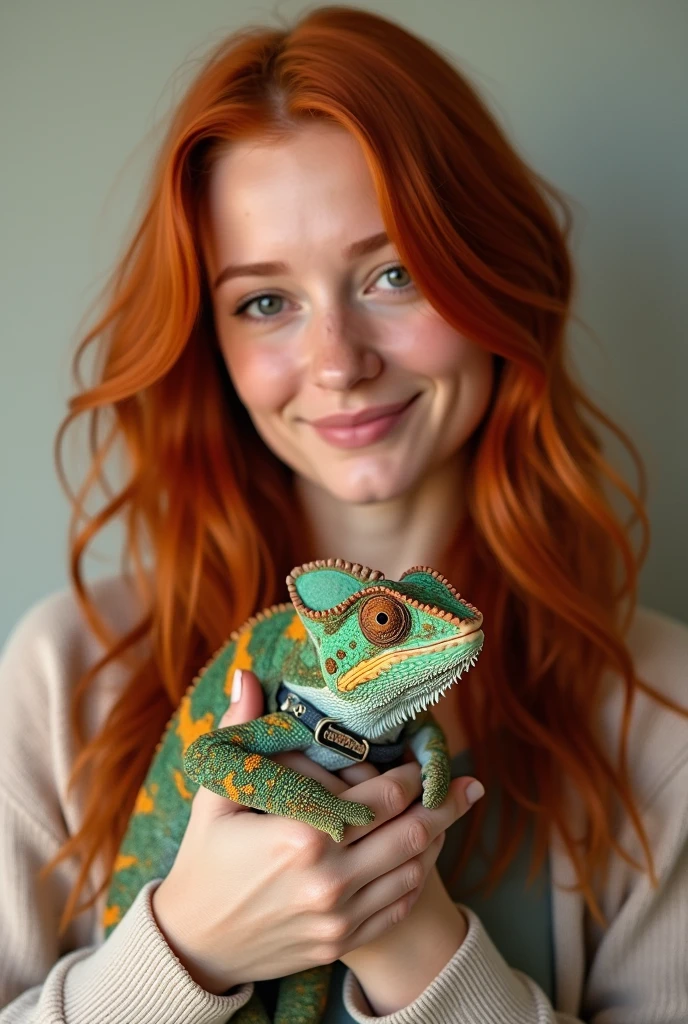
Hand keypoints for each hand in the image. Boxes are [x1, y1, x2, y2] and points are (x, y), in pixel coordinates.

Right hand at [151, 669, 480, 995]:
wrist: (194, 944)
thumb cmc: (205, 858)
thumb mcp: (216, 795)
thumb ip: (240, 732)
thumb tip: (247, 675)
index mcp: (301, 835)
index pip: (382, 796)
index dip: (410, 774)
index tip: (422, 758)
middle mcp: (327, 879)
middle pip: (412, 834)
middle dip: (444, 806)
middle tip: (469, 786)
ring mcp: (337, 918)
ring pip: (412, 871)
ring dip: (434, 843)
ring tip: (448, 817)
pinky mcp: (340, 944)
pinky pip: (398, 907)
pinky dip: (415, 879)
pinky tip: (420, 859)